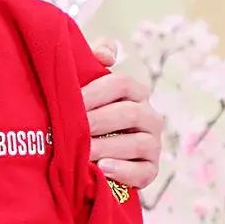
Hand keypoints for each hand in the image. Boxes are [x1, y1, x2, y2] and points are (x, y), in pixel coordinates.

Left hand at [81, 42, 161, 188]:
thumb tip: (107, 52)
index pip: (122, 84)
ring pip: (138, 143)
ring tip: (84, 152)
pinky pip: (143, 171)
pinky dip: (123, 171)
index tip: (72, 100)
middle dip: (98, 121)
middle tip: (71, 128)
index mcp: (134, 92)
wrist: (86, 153)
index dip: (96, 91)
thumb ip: (92, 62)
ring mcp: (153, 144)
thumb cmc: (84, 112)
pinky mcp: (150, 170)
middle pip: (130, 114)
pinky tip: (103, 168)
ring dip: (108, 147)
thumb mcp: (84, 86)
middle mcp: (149, 116)